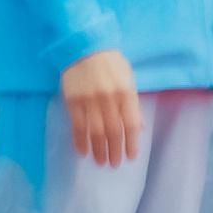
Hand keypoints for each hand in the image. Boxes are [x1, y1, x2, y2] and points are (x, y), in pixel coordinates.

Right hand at [61, 47, 143, 169]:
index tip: (130, 157)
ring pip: (96, 132)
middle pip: (114, 132)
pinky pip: (77, 126)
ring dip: (98, 150)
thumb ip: (133, 103)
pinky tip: (82, 151)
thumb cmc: (110, 63)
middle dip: (115, 151)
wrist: (83, 48)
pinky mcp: (73, 101)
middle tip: (114, 164)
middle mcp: (109, 99)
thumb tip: (139, 126)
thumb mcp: (128, 79)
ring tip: (100, 162)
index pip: (131, 124)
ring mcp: (89, 101)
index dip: (131, 143)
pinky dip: (80, 141)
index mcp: (126, 94)